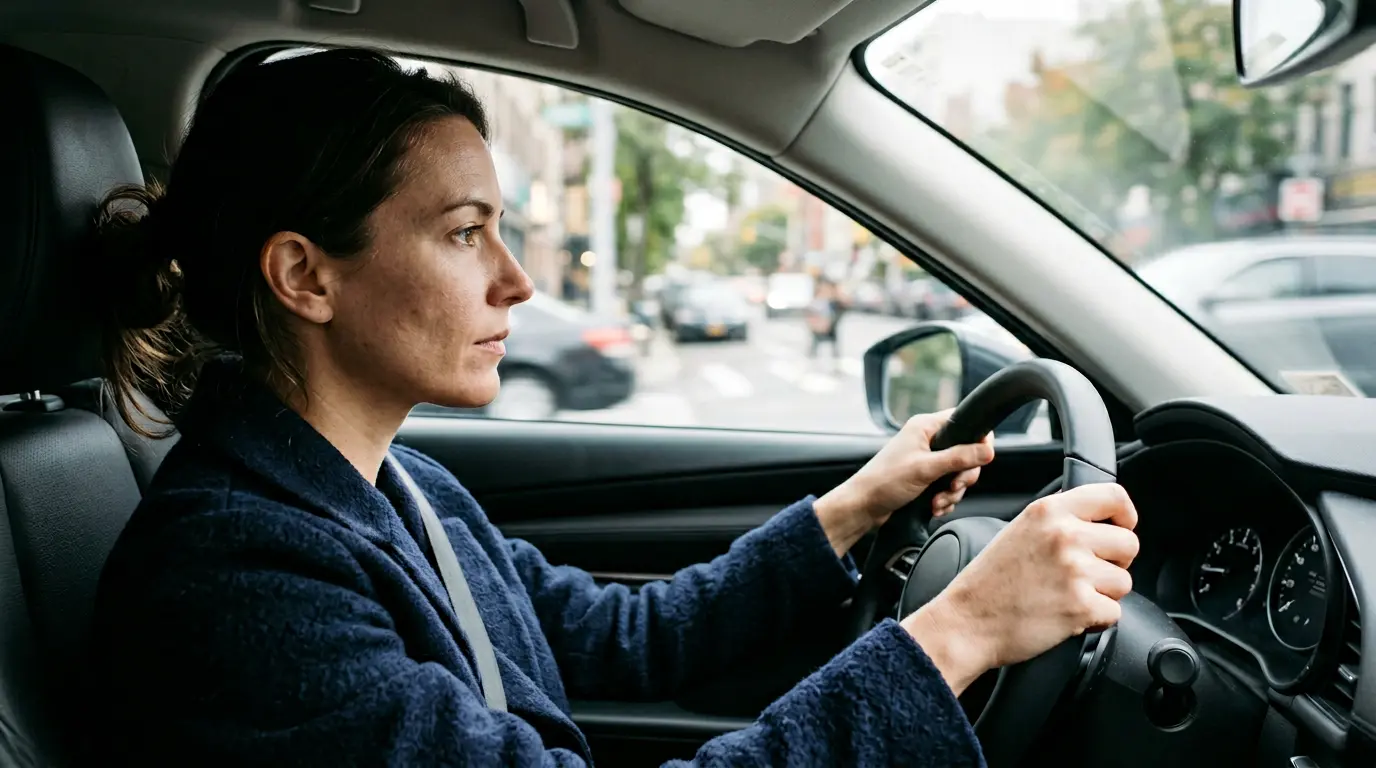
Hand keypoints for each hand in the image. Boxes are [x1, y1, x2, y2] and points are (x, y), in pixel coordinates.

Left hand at [813, 410, 994, 555]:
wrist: (863, 506)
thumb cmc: (884, 482)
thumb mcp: (926, 468)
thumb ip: (959, 458)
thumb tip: (988, 450)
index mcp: (926, 427)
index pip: (965, 421)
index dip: (978, 440)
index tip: (980, 459)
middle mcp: (927, 440)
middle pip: (967, 452)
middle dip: (963, 475)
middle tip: (954, 486)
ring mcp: (927, 459)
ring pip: (958, 473)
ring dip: (953, 492)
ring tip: (938, 502)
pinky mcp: (925, 478)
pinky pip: (948, 486)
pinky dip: (945, 499)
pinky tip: (935, 507)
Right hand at [902, 483, 1139, 694]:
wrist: (967, 621)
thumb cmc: (990, 582)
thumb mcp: (1020, 530)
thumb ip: (1058, 519)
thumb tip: (1099, 519)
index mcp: (1049, 511)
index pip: (1114, 497)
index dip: (1126, 515)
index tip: (1122, 527)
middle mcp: (1064, 535)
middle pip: (1129, 543)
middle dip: (1115, 563)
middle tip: (1087, 574)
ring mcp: (1075, 570)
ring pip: (1123, 581)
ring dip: (1103, 594)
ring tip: (1069, 596)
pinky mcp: (1081, 606)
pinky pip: (1114, 612)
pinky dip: (1095, 620)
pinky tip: (1067, 615)